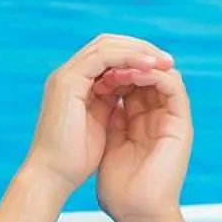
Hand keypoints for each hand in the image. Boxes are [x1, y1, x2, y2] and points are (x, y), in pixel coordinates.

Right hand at [24, 35, 175, 191]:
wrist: (53, 177)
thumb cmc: (75, 162)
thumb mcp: (100, 127)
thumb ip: (110, 106)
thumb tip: (130, 98)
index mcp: (75, 85)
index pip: (109, 57)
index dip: (137, 59)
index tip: (163, 70)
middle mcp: (69, 75)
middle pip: (109, 45)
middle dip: (141, 49)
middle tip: (168, 60)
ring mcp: (66, 75)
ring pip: (107, 45)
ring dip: (139, 51)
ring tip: (164, 62)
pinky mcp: (69, 81)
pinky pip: (104, 57)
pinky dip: (130, 58)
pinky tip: (150, 68)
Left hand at [97, 64, 193, 221]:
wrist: (137, 214)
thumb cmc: (119, 191)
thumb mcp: (107, 145)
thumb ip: (107, 120)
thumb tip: (91, 98)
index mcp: (141, 122)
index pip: (130, 82)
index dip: (112, 68)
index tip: (91, 67)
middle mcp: (159, 116)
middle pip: (147, 72)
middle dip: (126, 60)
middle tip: (105, 57)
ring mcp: (172, 118)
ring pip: (161, 73)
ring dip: (139, 63)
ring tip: (117, 65)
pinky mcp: (181, 123)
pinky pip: (172, 85)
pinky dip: (152, 73)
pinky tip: (130, 73)